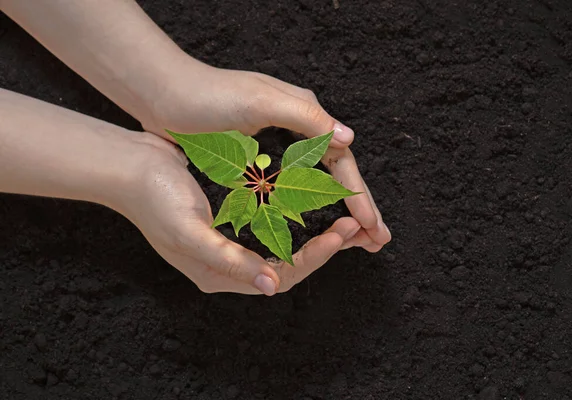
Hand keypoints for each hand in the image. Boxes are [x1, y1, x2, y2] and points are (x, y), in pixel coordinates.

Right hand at [117, 133, 362, 294]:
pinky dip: (295, 217)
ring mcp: (228, 242)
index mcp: (218, 274)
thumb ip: (229, 262)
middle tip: (353, 226)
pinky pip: (272, 225)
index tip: (340, 235)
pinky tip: (312, 203)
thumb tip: (271, 286)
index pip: (280, 276)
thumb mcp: (189, 233)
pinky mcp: (229, 221)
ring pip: (284, 245)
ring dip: (314, 232)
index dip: (314, 258)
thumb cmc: (154, 199)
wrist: (129, 166)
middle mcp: (227, 264)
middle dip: (323, 247)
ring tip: (343, 217)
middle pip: (288, 264)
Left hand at [142, 61, 391, 251]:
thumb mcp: (259, 100)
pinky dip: (311, 202)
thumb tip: (350, 140)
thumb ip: (307, 118)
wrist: (164, 93)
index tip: (371, 227)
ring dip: (339, 207)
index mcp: (304, 112)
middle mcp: (297, 126)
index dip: (358, 194)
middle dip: (359, 205)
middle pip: (337, 172)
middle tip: (378, 239)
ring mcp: (279, 140)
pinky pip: (295, 182)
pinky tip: (317, 217)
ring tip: (358, 236)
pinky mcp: (259, 152)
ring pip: (319, 180)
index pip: (342, 160)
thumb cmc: (208, 96)